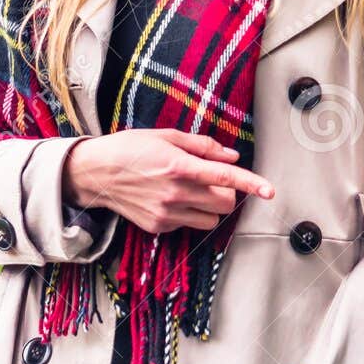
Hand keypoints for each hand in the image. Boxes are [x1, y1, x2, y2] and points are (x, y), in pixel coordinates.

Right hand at [63, 129, 273, 233]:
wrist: (94, 174)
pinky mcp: (158, 227)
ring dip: (211, 207)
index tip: (269, 191)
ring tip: (192, 191)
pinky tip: (171, 199)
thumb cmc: (129, 149)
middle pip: (225, 203)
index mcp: (178, 165)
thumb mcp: (165, 136)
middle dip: (227, 193)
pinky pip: (189, 225)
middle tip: (212, 181)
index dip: (251, 184)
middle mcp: (175, 193)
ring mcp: (167, 213)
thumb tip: (232, 157)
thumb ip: (202, 147)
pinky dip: (189, 214)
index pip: (225, 178)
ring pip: (211, 220)